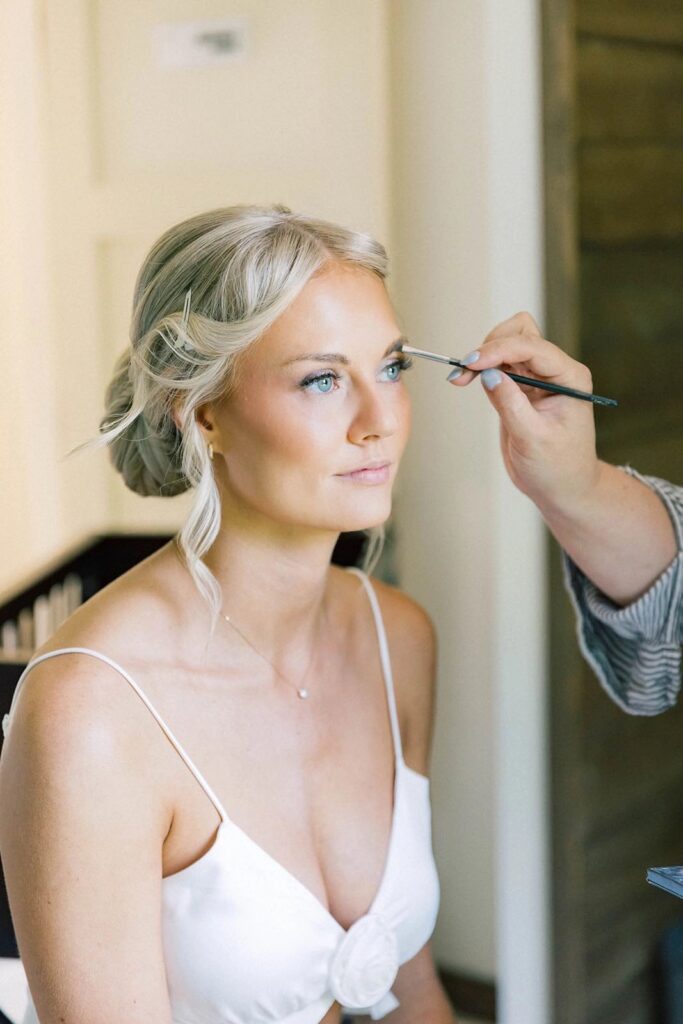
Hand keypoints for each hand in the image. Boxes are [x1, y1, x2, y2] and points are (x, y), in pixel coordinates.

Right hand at [448, 311, 601, 512]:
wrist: (561, 488)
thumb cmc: (558, 467)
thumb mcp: (534, 438)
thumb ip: (511, 404)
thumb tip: (488, 374)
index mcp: (570, 377)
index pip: (533, 347)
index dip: (500, 350)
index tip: (473, 363)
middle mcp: (555, 371)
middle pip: (520, 333)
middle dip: (491, 346)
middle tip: (466, 369)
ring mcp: (536, 378)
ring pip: (506, 344)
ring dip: (482, 355)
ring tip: (461, 376)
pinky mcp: (519, 388)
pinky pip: (498, 366)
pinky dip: (479, 369)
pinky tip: (464, 380)